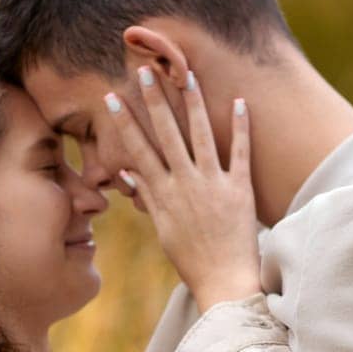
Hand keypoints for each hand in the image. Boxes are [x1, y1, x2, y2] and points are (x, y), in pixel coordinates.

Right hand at [102, 68, 259, 312]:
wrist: (224, 281)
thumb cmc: (191, 258)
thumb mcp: (163, 228)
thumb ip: (148, 195)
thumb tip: (127, 169)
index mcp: (163, 194)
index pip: (138, 151)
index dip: (124, 123)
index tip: (111, 97)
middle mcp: (185, 185)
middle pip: (166, 135)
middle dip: (154, 101)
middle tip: (144, 70)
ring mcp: (213, 185)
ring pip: (201, 136)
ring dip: (193, 104)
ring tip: (186, 74)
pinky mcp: (239, 190)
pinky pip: (241, 153)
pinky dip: (241, 127)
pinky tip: (240, 101)